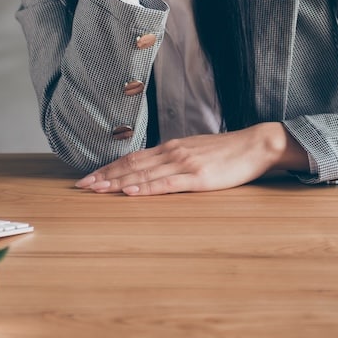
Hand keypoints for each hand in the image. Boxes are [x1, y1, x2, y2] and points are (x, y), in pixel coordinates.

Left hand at [75, 123, 308, 195]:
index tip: (89, 178)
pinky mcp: (198, 178)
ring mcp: (184, 164)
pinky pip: (167, 184)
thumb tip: (153, 168)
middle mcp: (172, 153)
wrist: (255, 145)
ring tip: (97, 190)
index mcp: (171, 148)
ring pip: (143, 174)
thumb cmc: (227, 152)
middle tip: (81, 186)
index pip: (132, 158)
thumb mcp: (195, 151)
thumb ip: (174, 159)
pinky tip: (131, 192)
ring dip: (117, 183)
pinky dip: (146, 189)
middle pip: (131, 166)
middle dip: (104, 176)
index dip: (109, 168)